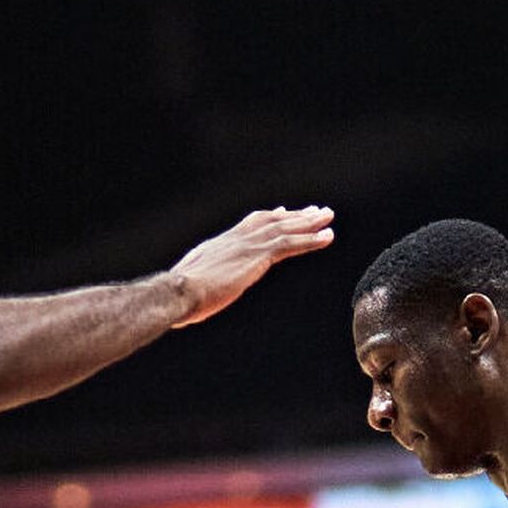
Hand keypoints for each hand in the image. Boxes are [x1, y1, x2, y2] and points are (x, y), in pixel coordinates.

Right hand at [170, 207, 334, 326]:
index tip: (285, 212)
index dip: (270, 218)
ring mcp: (247, 245)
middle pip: (272, 221)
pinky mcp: (257, 257)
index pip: (250, 224)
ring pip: (285, 228)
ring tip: (328, 217)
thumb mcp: (194, 284)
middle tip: (317, 211)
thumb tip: (198, 292)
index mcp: (221, 243)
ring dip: (309, 223)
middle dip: (296, 216)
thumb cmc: (180, 296)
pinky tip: (327, 237)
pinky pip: (290, 244)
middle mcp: (236, 238)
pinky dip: (311, 240)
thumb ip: (204, 282)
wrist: (179, 292)